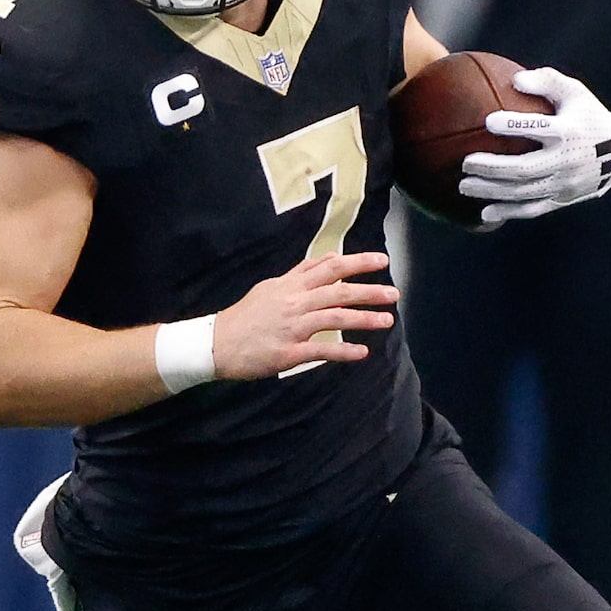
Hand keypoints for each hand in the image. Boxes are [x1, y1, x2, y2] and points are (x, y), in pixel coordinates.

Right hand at [210, 252, 400, 378]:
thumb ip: (302, 272)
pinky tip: (362, 352)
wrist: (216, 343)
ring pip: (334, 318)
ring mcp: (292, 328)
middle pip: (338, 292)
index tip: (382, 261)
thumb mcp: (271, 287)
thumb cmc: (245, 316)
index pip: (330, 268)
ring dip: (364, 319)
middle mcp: (294, 303)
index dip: (357, 263)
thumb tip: (330, 257)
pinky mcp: (288, 352)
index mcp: (290, 286)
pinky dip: (343, 351)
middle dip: (369, 291)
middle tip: (394, 294)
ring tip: (387, 321)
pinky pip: (321, 350)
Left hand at [460, 66, 610, 225]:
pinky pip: (532, 210)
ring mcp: (564, 184)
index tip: (487, 122)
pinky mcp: (562, 199)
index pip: (538, 129)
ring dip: (492, 191)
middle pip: (523, 168)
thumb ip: (547, 81)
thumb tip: (515, 79)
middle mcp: (565, 161)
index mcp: (567, 132)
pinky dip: (508, 212)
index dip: (513, 126)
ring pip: (523, 192)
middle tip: (465, 163)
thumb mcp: (575, 93)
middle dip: (492, 167)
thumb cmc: (588, 116)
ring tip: (463, 186)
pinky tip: (484, 215)